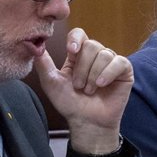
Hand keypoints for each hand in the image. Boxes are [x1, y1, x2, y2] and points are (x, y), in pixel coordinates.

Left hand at [34, 28, 133, 153]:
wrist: (86, 122)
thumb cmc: (69, 103)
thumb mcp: (51, 82)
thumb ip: (42, 63)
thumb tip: (31, 44)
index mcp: (78, 55)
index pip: (79, 34)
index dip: (76, 39)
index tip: (71, 51)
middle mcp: (95, 55)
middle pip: (91, 45)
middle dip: (82, 68)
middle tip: (79, 86)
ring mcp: (110, 62)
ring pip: (104, 54)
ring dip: (93, 75)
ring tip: (89, 90)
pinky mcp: (124, 70)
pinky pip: (119, 62)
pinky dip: (108, 74)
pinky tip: (101, 85)